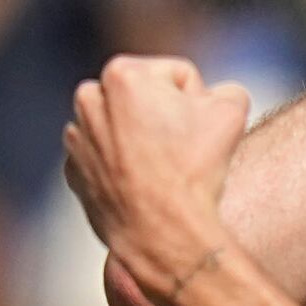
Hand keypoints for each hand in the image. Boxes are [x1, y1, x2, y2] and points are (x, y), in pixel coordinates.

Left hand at [59, 56, 254, 303]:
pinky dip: (123, 164)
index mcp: (122, 74)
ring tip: (165, 167)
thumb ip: (224, 89)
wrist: (162, 231)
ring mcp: (77, 137)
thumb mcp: (232, 110)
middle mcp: (89, 99)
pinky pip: (106, 156)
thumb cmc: (194, 168)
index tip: (199, 128)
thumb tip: (213, 98)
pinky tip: (144, 183)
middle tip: (184, 146)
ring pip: (123, 125)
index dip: (198, 101)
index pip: (177, 74)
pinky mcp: (73, 169)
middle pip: (144, 95)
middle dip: (164, 114)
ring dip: (143, 137)